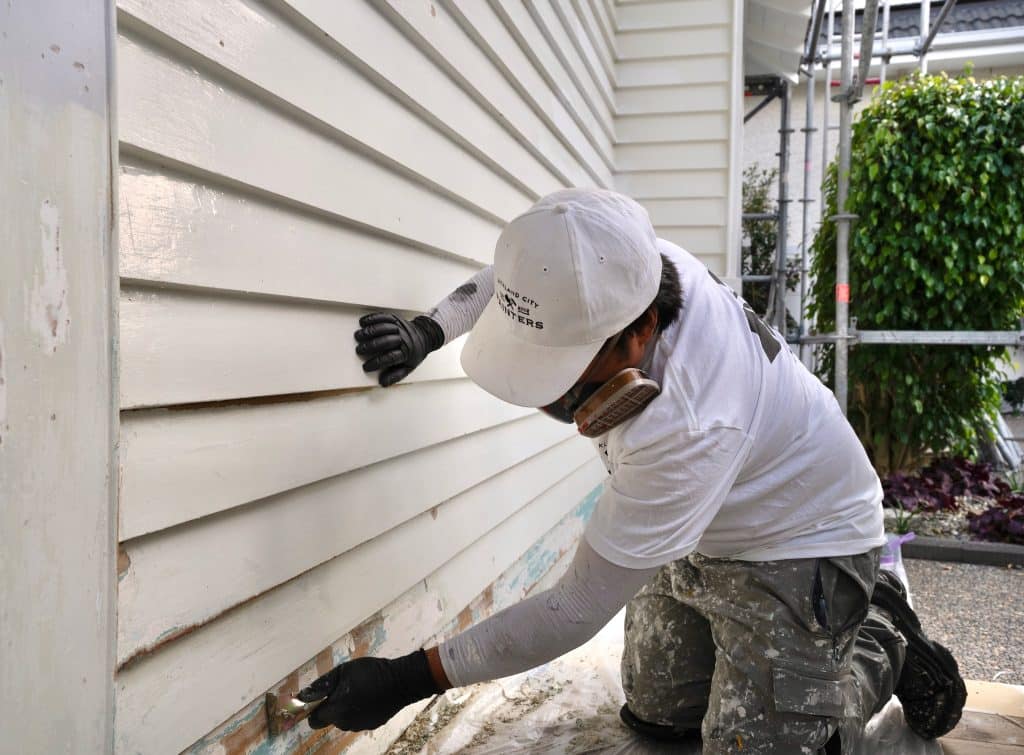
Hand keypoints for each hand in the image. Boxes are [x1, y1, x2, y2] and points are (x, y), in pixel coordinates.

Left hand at [297, 650, 439, 731]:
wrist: (401, 682)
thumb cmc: (371, 672)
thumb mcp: (344, 671)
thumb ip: (322, 685)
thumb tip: (302, 695)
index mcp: (336, 709)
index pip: (313, 720)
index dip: (314, 708)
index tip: (320, 698)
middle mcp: (345, 722)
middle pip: (329, 719)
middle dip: (331, 707)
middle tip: (342, 690)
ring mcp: (359, 726)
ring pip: (344, 720)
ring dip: (345, 709)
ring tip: (358, 691)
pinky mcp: (371, 725)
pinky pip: (357, 720)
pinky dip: (359, 711)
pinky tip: (368, 697)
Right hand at [354, 313, 443, 386]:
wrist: (425, 335)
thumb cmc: (415, 353)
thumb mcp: (409, 367)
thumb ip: (396, 376)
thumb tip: (383, 383)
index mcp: (407, 352)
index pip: (390, 358)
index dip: (377, 363)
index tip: (366, 367)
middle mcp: (404, 339)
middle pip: (386, 341)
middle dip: (370, 346)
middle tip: (359, 350)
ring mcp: (400, 327)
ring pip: (383, 327)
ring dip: (369, 331)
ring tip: (358, 336)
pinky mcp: (396, 319)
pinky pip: (383, 316)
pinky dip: (372, 318)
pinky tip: (363, 322)